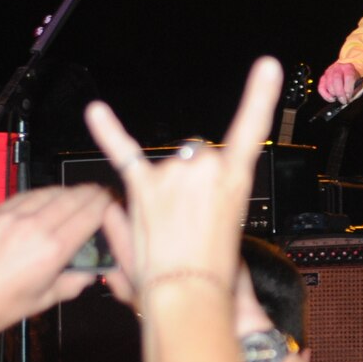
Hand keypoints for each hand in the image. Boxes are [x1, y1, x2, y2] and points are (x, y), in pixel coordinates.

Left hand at [0, 185, 113, 350]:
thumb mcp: (47, 300)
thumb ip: (75, 281)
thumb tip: (91, 270)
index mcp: (53, 249)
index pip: (90, 212)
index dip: (106, 204)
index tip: (111, 203)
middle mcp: (34, 225)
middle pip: (74, 196)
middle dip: (91, 194)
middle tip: (99, 196)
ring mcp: (11, 216)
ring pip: (49, 191)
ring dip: (66, 193)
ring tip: (73, 198)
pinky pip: (24, 196)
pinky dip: (40, 196)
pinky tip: (43, 202)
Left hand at [83, 57, 281, 289]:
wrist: (191, 294)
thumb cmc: (214, 272)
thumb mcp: (231, 229)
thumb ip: (212, 198)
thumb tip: (197, 183)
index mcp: (236, 177)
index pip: (250, 129)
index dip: (260, 95)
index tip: (266, 66)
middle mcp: (206, 166)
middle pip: (196, 158)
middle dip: (192, 185)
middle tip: (192, 222)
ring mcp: (173, 174)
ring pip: (167, 168)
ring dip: (164, 192)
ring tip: (170, 229)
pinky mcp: (144, 187)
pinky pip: (123, 154)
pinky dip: (107, 132)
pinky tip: (95, 111)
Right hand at [317, 60, 361, 103]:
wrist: (347, 73)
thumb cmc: (353, 81)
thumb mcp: (358, 84)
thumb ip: (354, 91)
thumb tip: (347, 99)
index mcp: (349, 67)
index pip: (348, 76)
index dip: (348, 88)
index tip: (349, 97)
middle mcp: (338, 68)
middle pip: (336, 79)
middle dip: (340, 92)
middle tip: (343, 101)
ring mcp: (328, 72)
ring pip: (328, 84)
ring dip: (333, 94)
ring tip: (339, 99)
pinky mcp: (323, 78)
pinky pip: (321, 88)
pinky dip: (326, 96)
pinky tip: (332, 99)